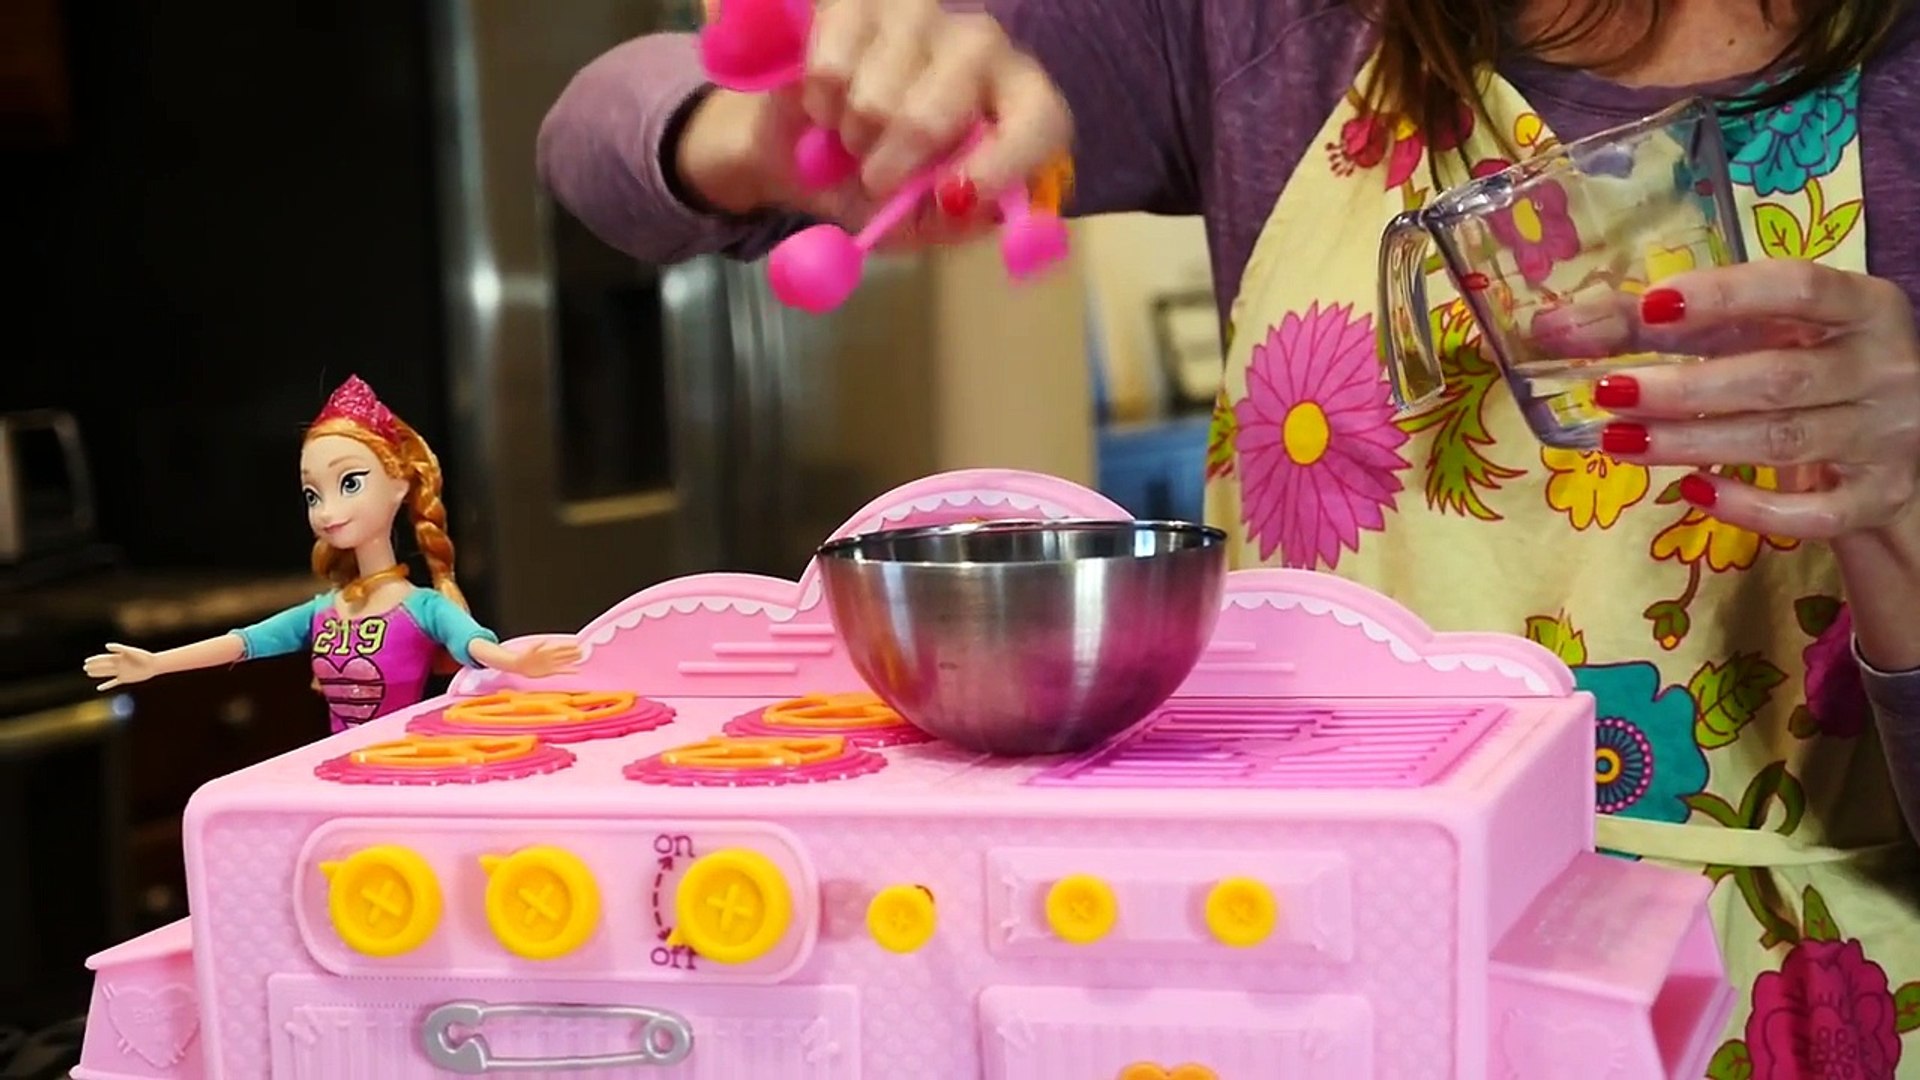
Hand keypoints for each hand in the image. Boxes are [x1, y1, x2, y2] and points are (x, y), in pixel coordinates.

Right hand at [84, 643, 159, 690]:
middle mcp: (118, 664)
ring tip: (88, 673)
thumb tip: (106, 646)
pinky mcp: (125, 679)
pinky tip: (99, 688)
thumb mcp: (130, 651)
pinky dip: (106, 685)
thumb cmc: (143, 656)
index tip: (86, 661)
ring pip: (106, 673)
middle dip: (94, 666)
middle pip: (103, 666)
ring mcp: (121, 672)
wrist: (153, 665)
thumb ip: (119, 648)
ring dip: (98, 674)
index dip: (95, 660)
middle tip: (84, 667)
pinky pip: (113, 683)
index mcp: (118, 657)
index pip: (103, 659)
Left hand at [510, 640, 584, 679]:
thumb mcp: (529, 649)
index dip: (569, 645)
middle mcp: (552, 656)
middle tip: (583, 650)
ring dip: (573, 658)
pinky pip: (562, 670)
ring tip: (582, 656)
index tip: (578, 643)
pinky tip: (577, 671)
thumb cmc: (523, 656)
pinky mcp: (551, 671)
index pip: (562, 646)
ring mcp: (552, 663)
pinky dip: (570, 671)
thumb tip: (543, 640)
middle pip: (565, 653)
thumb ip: (537, 645)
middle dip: (574, 651)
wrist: (519, 665)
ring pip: (566, 660)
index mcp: (548, 649)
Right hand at [678, 0, 1071, 241]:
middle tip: (875, 182)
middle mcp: (982, 46)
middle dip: (894, 166)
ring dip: (853, 136)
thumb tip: (956, 203)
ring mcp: (923, 14)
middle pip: (937, 114)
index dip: (1001, 165)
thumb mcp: (921, 222)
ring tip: (854, 137)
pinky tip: (830, 104)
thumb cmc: (885, 180)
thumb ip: (947, 220)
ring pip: (876, 99)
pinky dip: (821, 105)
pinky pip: (832, 69)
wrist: (812, 143)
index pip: (1040, 120)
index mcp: (1018, 102)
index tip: (951, 199)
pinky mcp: (860, 0)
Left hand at [1591, 261, 1919, 540]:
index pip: (1797, 287)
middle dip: (1686, 389)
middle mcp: (1884, 366)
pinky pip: (1811, 513)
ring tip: (1619, 442)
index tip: (1650, 307)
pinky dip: (1748, 506)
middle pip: (1779, 378)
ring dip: (1693, 443)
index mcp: (1863, 305)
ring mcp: (1888, 436)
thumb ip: (1662, 324)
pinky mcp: (1877, 498)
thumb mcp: (1755, 335)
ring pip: (1783, 443)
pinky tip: (1692, 491)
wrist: (1896, 449)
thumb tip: (1557, 324)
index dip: (1724, 295)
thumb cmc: (1807, 370)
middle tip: (1609, 394)